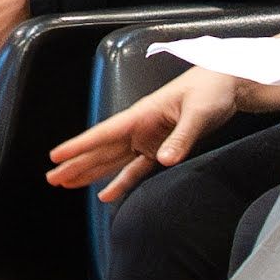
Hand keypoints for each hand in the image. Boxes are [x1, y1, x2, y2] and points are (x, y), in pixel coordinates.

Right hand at [49, 67, 246, 197]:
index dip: (79, 146)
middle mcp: (139, 128)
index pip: (103, 133)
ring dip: (90, 172)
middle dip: (76, 164)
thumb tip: (164, 160)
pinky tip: (105, 194)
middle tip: (52, 178)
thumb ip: (181, 138)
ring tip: (66, 184)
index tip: (56, 156)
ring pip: (111, 160)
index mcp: (141, 115)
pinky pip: (135, 169)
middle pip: (101, 150)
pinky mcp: (159, 149)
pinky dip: (120, 182)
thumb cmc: (210, 92)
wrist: (227, 85)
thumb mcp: (198, 113)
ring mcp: (147, 139)